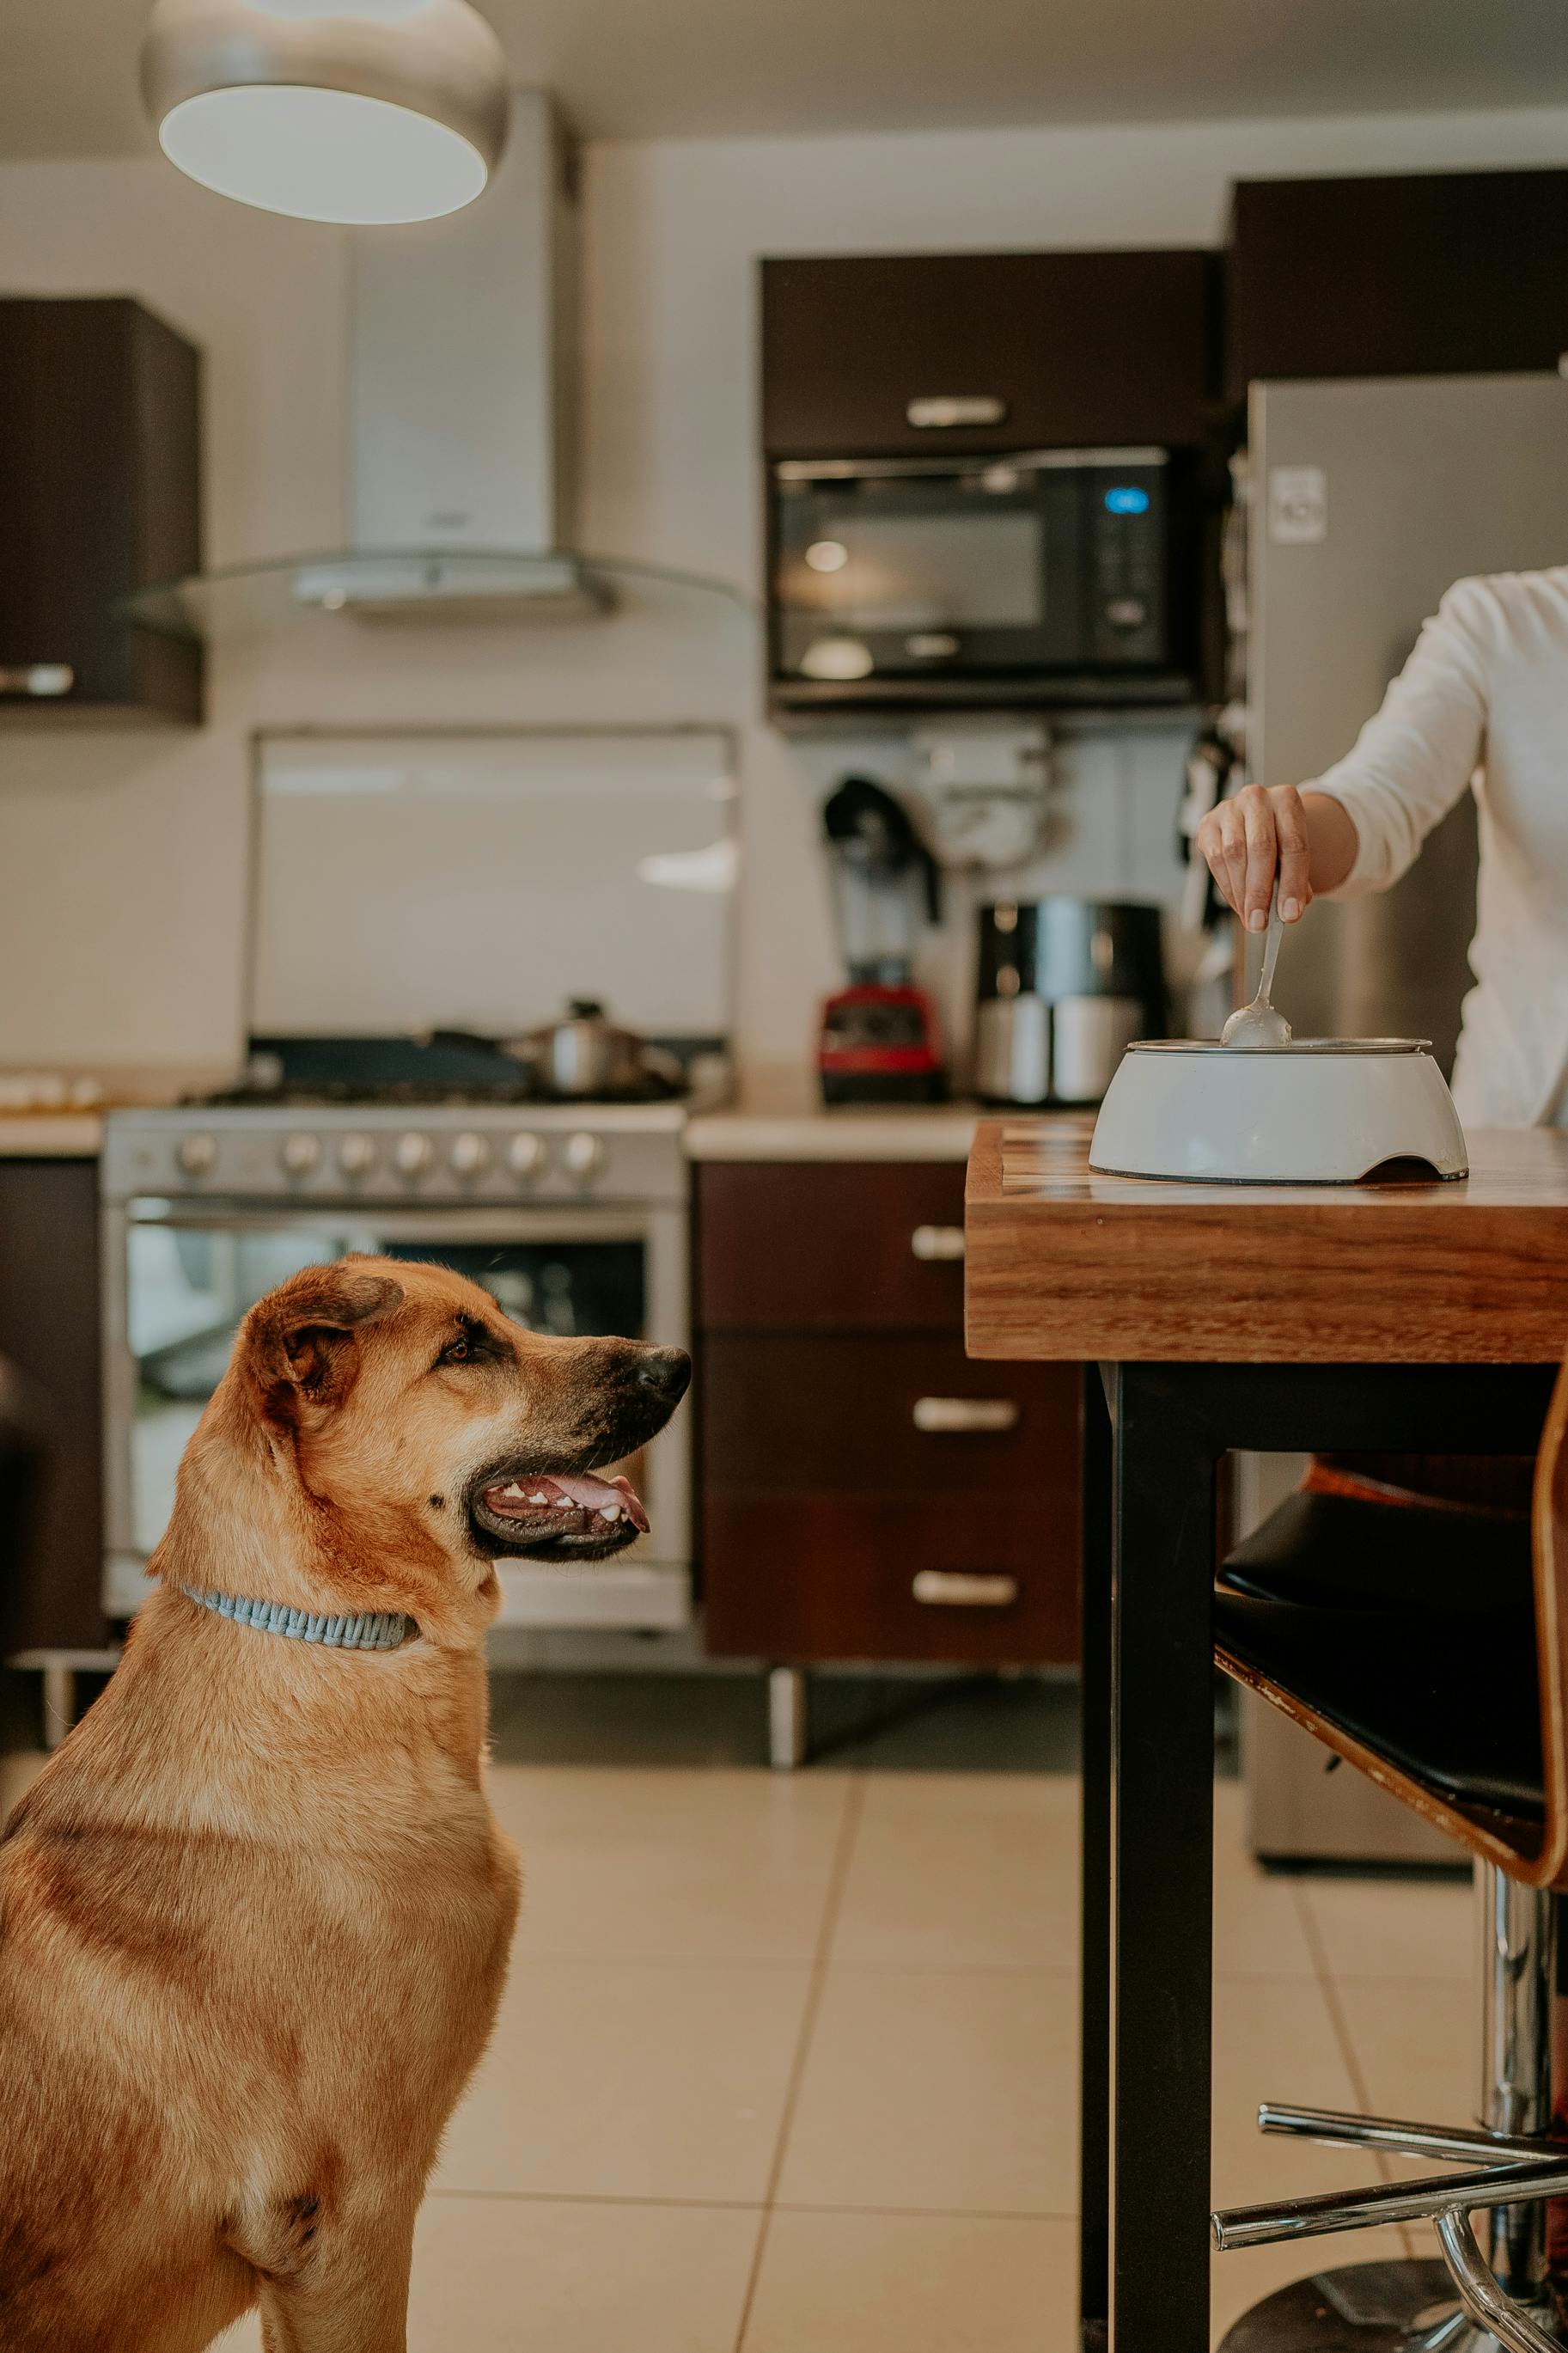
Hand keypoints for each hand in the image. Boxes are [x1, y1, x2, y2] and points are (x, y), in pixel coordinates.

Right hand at [1196, 782, 1312, 931]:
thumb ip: (1297, 879)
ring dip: (1241, 893)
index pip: (1293, 845)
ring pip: (1234, 854)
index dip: (1292, 883)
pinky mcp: (1208, 823)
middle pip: (1261, 848)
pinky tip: (1237, 903)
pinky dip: (1226, 887)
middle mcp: (1257, 798)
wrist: (1260, 819)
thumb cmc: (1280, 839)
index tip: (1290, 914)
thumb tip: (1288, 910)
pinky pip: (1215, 859)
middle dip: (1260, 892)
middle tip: (1261, 923)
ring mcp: (1229, 808)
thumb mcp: (1296, 853)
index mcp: (1287, 799)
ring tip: (1250, 917)